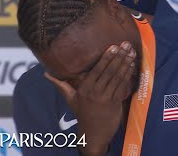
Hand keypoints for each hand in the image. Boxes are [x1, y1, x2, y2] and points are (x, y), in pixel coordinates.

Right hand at [45, 41, 136, 155]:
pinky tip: (133, 66)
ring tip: (132, 52)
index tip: (113, 46)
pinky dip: (129, 76)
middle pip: (109, 71)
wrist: (93, 133)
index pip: (97, 70)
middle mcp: (95, 92)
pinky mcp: (115, 103)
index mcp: (84, 89)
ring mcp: (106, 98)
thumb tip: (45, 74)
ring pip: (118, 78)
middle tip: (126, 44)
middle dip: (119, 57)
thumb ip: (60, 85)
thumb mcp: (70, 99)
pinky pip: (123, 86)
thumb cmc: (82, 113)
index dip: (106, 57)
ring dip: (126, 64)